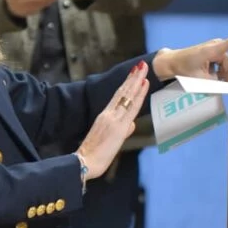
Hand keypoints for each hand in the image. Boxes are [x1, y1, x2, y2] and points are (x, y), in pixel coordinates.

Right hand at [76, 61, 149, 180]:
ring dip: (136, 80)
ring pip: (127, 95)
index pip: (119, 98)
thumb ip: (122, 131)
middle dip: (133, 78)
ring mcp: (114, 118)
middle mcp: (109, 114)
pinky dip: (138, 93)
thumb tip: (131, 125)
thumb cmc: (94, 156)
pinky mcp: (118, 125)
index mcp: (105, 117)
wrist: (84, 163)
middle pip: (123, 92)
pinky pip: (131, 106)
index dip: (127, 85)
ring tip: (143, 68)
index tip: (134, 75)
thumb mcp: (111, 141)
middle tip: (141, 64)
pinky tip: (143, 84)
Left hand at [152, 35, 227, 81]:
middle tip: (225, 85)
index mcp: (212, 50)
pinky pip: (220, 62)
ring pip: (225, 63)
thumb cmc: (183, 68)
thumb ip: (216, 82)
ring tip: (213, 81)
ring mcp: (213, 48)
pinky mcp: (211, 51)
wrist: (171, 63)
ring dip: (222, 73)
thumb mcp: (200, 79)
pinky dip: (217, 70)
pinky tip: (211, 76)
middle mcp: (215, 46)